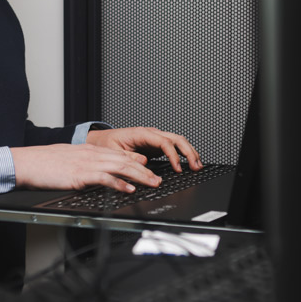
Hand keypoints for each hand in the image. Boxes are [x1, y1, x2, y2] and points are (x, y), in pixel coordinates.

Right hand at [11, 143, 161, 192]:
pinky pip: (104, 178)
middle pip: (125, 161)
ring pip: (120, 167)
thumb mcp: (70, 159)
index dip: (137, 162)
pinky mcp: (80, 175)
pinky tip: (129, 189)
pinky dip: (119, 184)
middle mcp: (92, 155)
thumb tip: (99, 172)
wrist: (27, 162)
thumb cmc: (45, 163)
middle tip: (158, 180)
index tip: (150, 169)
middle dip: (145, 171)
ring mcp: (87, 164)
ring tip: (152, 184)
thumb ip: (86, 163)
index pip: (119, 155)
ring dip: (139, 176)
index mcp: (90, 151)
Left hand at [86, 127, 202, 172]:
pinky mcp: (156, 144)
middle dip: (188, 152)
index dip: (173, 155)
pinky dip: (184, 153)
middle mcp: (150, 133)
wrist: (102, 141)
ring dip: (189, 152)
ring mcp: (154, 138)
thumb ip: (129, 157)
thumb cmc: (107, 144)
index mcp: (141, 133)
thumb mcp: (113, 152)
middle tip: (196, 166)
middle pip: (176, 139)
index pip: (163, 142)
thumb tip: (145, 162)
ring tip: (198, 165)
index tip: (178, 168)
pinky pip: (174, 146)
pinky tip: (190, 162)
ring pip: (178, 141)